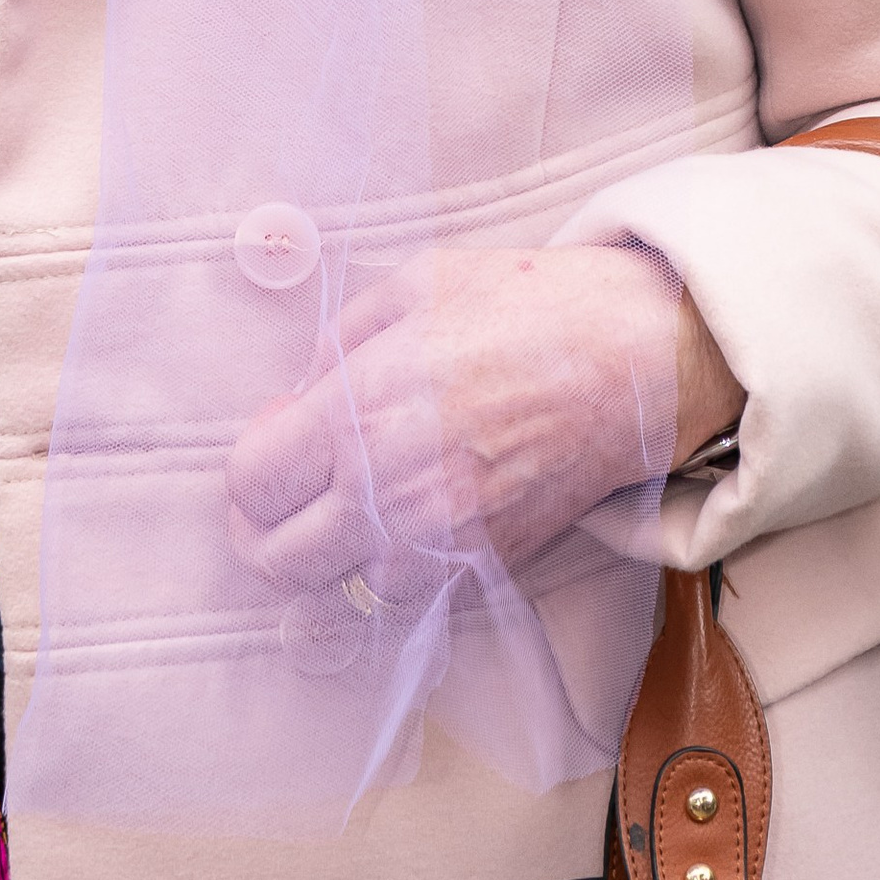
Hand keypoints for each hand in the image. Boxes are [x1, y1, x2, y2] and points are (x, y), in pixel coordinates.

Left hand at [224, 240, 739, 592]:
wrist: (629, 360)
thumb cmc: (525, 307)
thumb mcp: (414, 286)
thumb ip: (340, 344)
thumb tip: (300, 398)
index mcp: (360, 412)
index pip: (252, 482)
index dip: (250, 462)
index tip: (278, 433)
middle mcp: (390, 492)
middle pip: (277, 561)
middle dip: (263, 528)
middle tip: (282, 490)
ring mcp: (439, 540)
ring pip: (341, 586)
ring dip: (332, 550)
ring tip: (351, 497)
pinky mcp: (483, 565)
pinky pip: (407, 593)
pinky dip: (391, 565)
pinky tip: (405, 515)